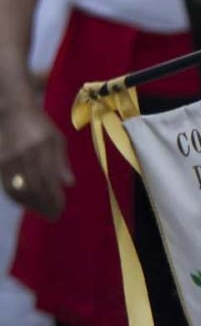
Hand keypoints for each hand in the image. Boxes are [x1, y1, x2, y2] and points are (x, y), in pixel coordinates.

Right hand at [0, 104, 72, 220]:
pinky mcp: (0, 161)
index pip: (49, 178)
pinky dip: (18, 199)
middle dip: (45, 205)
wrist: (12, 109)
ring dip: (32, 206)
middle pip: (35, 187)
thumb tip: (69, 184)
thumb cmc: (39, 124)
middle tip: (54, 216)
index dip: (55, 197)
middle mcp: (24, 152)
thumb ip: (62, 161)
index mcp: (42, 145)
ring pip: (20, 189)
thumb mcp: (56, 138)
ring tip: (43, 213)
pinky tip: (28, 204)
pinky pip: (7, 186)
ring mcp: (9, 157)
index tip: (61, 208)